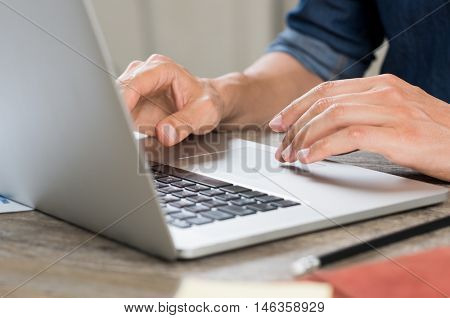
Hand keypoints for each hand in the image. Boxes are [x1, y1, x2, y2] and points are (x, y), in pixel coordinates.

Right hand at [117, 54, 224, 145]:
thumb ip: (185, 122)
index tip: (120, 119)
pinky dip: (123, 126)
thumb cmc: (208, 102)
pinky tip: (128, 137)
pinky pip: (121, 115)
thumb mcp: (205, 113)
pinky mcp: (134, 105)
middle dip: (118, 113)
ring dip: (119, 121)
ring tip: (125, 138)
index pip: (134, 82)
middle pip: (119, 92)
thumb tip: (164, 133)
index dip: (123, 101)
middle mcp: (145, 74)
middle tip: (120, 134)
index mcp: (162, 69)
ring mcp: (137, 89)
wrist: (209, 103)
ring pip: (116, 104)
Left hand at [269, 74, 449, 180]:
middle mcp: (384, 92)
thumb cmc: (434, 134)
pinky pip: (349, 137)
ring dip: (304, 137)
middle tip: (281, 146)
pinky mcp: (399, 134)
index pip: (326, 89)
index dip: (297, 105)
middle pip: (323, 102)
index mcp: (381, 85)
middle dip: (294, 125)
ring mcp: (392, 111)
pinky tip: (310, 158)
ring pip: (331, 116)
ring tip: (291, 155)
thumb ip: (366, 113)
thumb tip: (328, 128)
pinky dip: (323, 148)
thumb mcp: (397, 113)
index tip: (279, 122)